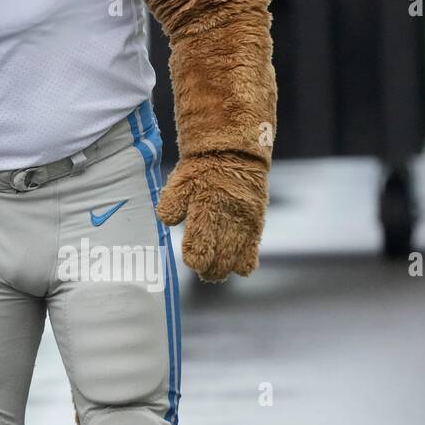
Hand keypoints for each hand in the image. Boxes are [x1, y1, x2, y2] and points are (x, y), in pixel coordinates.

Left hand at [156, 152, 266, 281]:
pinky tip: (238, 268)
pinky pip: (253, 252)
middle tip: (203, 271)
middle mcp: (226, 220)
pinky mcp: (256, 224)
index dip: (195, 258)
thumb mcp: (180, 181)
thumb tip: (168, 221)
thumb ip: (172, 202)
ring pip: (235, 260)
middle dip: (210, 270)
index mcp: (204, 209)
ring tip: (217, 271)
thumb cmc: (201, 170)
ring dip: (225, 269)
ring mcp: (243, 224)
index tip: (192, 259)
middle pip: (219, 260)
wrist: (233, 153)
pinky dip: (245, 264)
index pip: (199, 247)